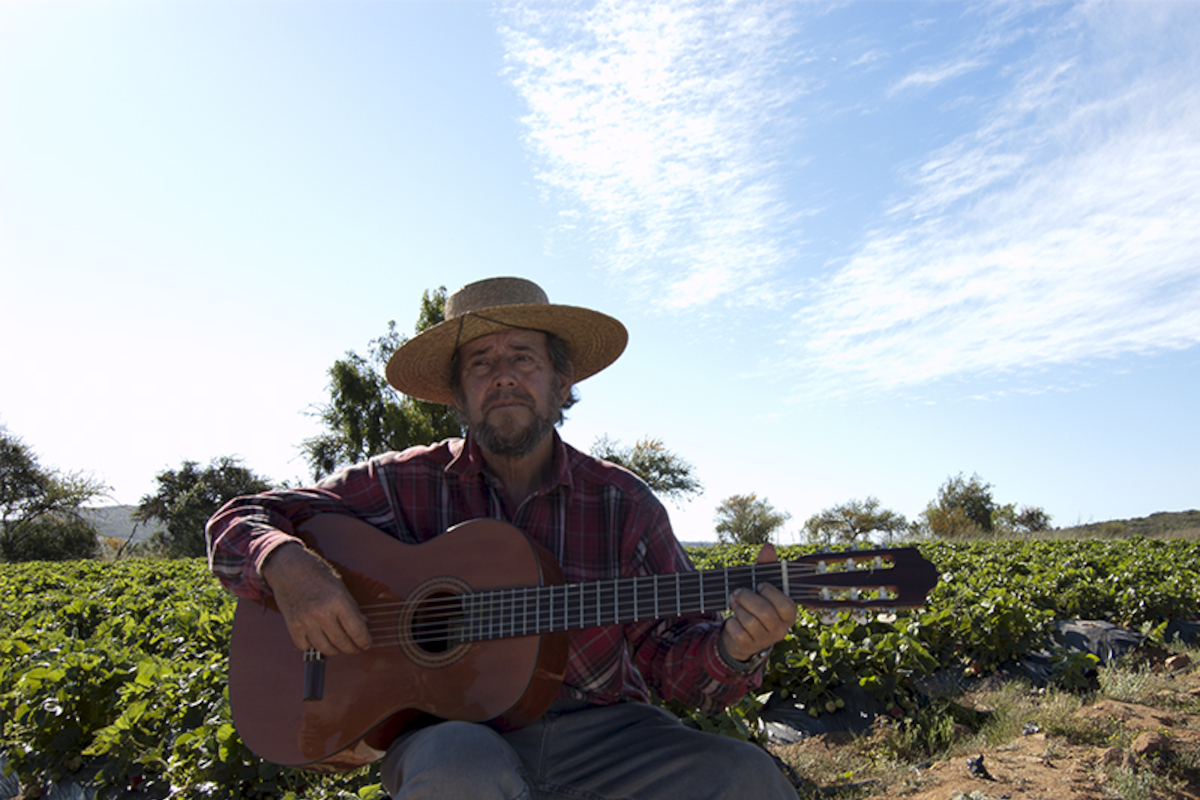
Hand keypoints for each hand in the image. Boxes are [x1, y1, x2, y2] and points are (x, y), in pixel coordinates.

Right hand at [261, 542, 371, 655]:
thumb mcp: (340, 587)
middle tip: (356, 648)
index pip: (357, 630)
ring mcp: (306, 620)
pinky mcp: (292, 625)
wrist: (289, 567)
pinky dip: (313, 646)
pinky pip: (306, 646)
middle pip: (342, 642)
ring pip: (325, 648)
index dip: (365, 641)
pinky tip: (319, 640)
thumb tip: (364, 625)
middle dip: (352, 648)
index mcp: (338, 600)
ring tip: (340, 646)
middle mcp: (322, 612)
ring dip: (335, 650)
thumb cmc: (317, 574)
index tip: (367, 644)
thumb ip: (352, 608)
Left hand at [721, 543, 797, 661]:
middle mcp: (780, 629)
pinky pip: (738, 632)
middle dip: (747, 598)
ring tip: (733, 600)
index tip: (760, 585)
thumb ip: (766, 567)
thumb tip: (769, 546)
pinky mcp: (748, 646)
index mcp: (788, 614)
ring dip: (737, 608)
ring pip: (750, 622)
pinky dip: (731, 622)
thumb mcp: (761, 586)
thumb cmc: (756, 604)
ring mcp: (765, 640)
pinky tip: (732, 619)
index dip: (771, 593)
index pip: (786, 605)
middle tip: (737, 591)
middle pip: (765, 612)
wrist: (742, 634)